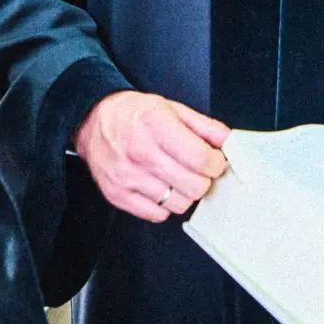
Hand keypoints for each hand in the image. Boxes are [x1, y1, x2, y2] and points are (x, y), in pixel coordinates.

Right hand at [73, 90, 229, 221]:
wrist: (93, 120)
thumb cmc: (134, 113)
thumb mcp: (171, 108)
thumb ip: (204, 126)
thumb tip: (230, 142)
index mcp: (155, 124)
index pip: (200, 158)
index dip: (216, 163)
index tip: (215, 161)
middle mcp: (140, 151)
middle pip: (194, 186)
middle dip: (203, 179)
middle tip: (197, 169)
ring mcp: (127, 176)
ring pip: (179, 204)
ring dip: (184, 193)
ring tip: (176, 176)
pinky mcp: (117, 195)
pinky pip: (157, 215)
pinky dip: (165, 204)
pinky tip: (160, 186)